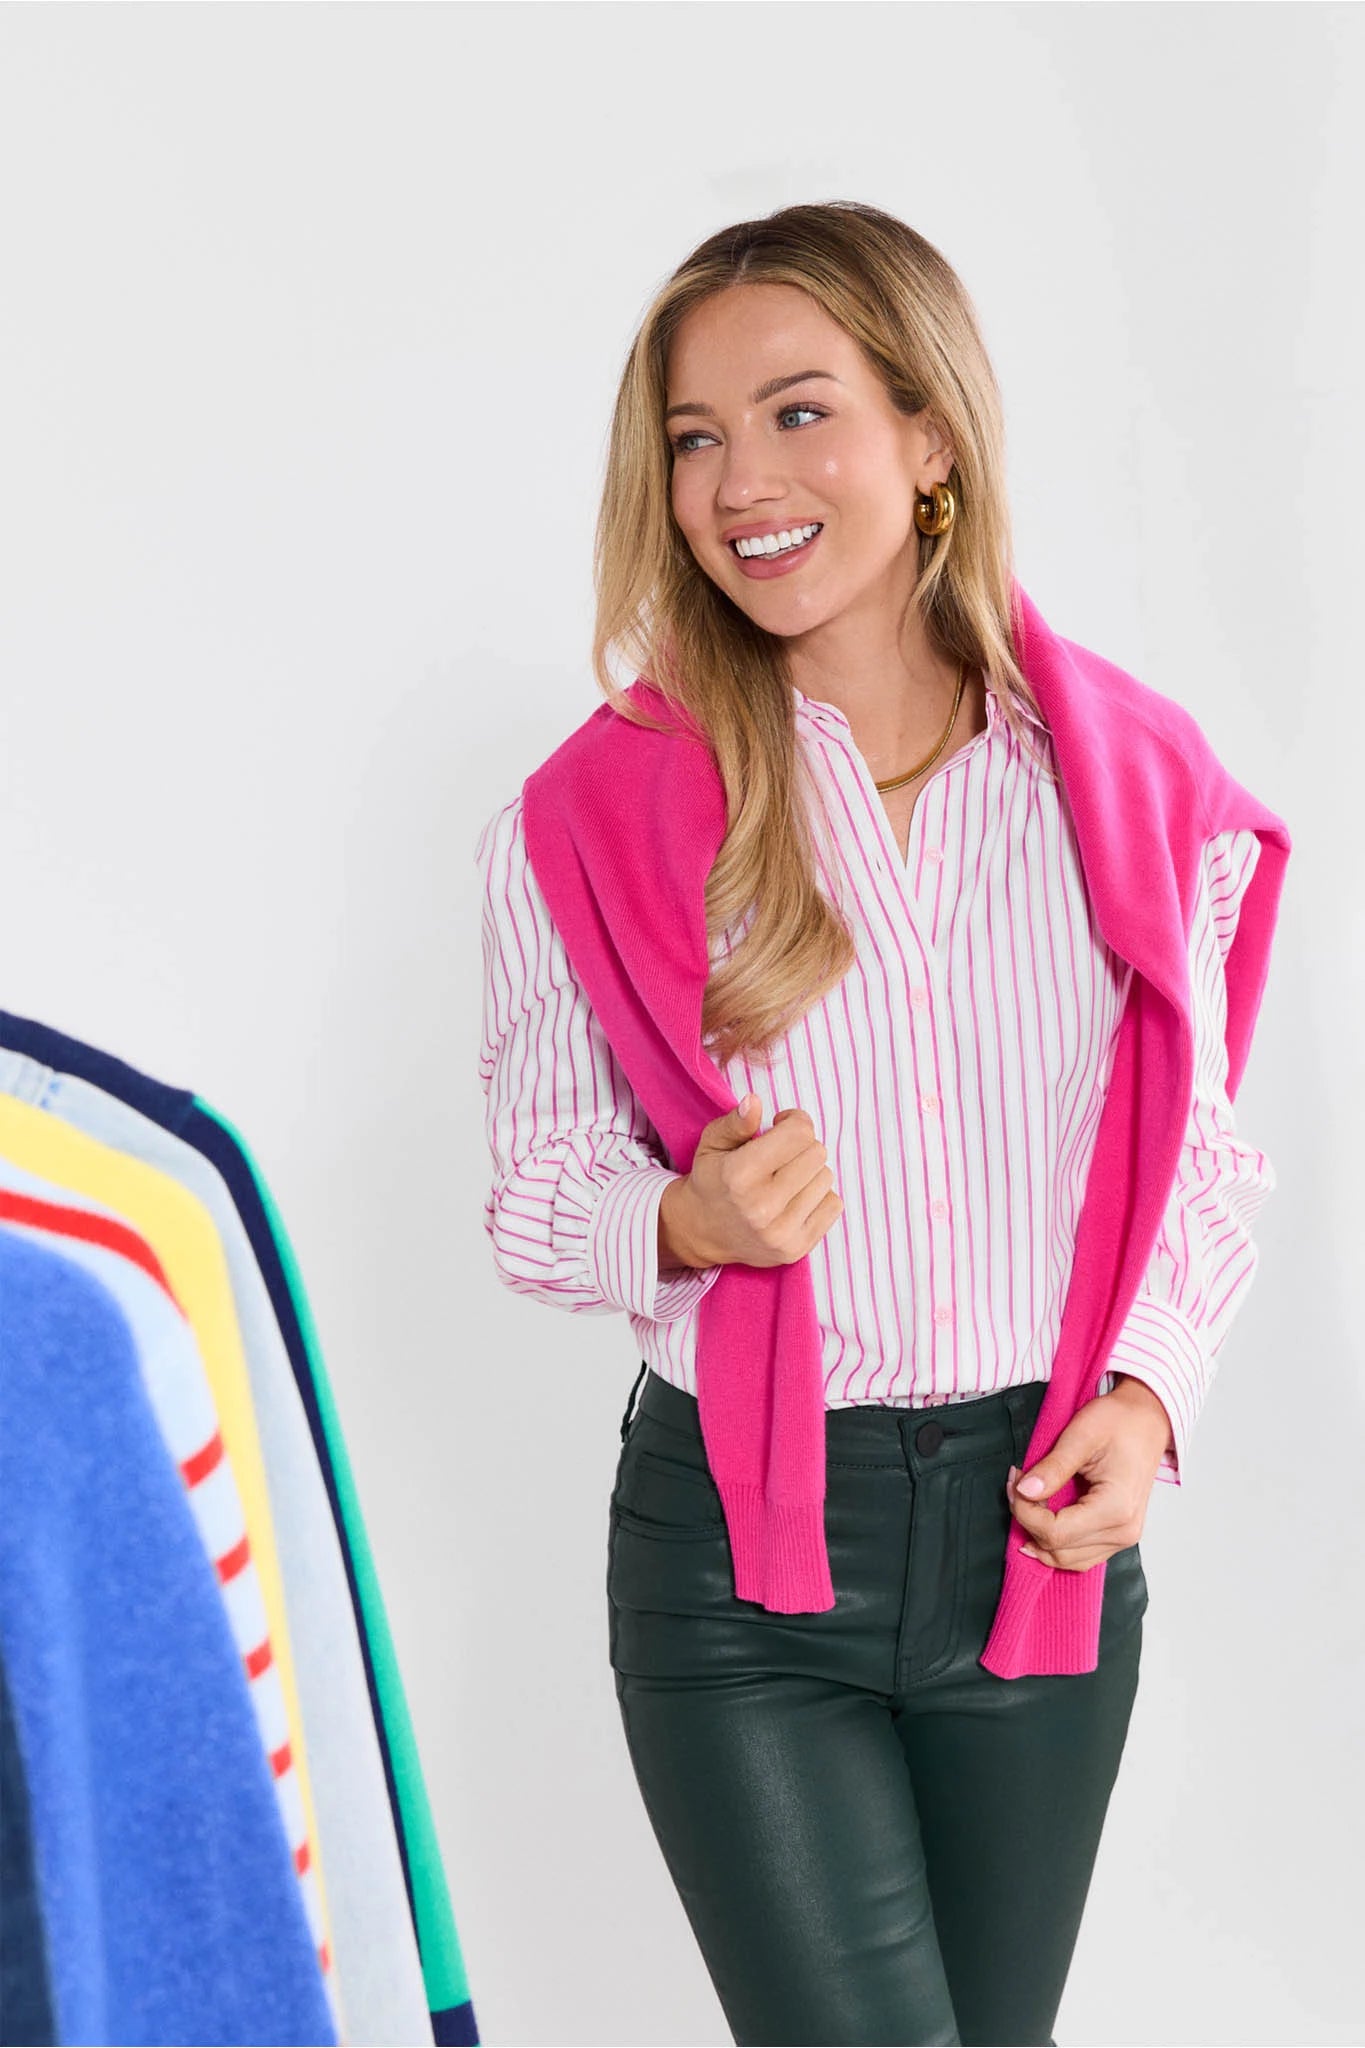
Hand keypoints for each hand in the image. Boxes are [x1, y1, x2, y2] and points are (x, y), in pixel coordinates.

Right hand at [671, 1095, 844, 1269]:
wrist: (701, 1232)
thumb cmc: (712, 1179)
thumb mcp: (712, 1143)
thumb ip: (735, 1122)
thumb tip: (754, 1102)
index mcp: (739, 1175)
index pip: (799, 1133)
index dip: (795, 1121)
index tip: (781, 1125)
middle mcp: (761, 1206)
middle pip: (817, 1153)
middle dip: (802, 1146)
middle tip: (782, 1154)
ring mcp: (780, 1232)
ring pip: (826, 1178)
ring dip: (810, 1172)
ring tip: (786, 1178)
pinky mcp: (796, 1248)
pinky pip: (833, 1205)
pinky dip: (819, 1196)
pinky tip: (795, 1198)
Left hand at [1005, 1377, 1172, 1570]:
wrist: (1148, 1421)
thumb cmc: (1121, 1422)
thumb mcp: (1081, 1435)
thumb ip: (1052, 1467)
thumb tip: (1024, 1492)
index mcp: (1116, 1508)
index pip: (1055, 1533)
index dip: (1025, 1512)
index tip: (1016, 1483)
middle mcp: (1123, 1531)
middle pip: (1058, 1550)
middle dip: (1028, 1521)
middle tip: (1018, 1486)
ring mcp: (1123, 1537)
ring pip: (1067, 1560)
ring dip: (1039, 1536)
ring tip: (1028, 1501)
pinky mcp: (1118, 1535)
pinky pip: (1081, 1555)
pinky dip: (1056, 1543)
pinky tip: (1042, 1521)